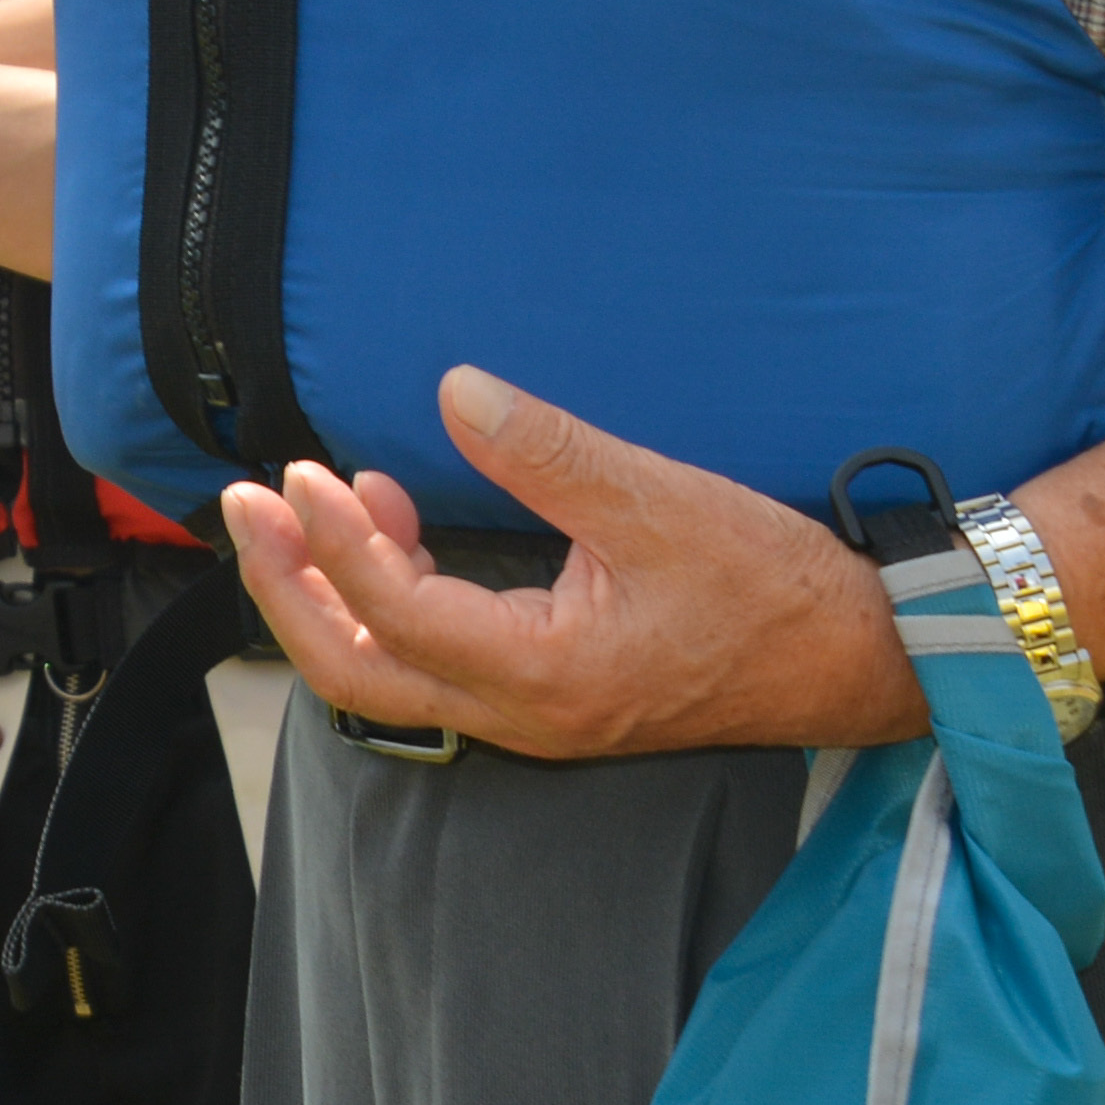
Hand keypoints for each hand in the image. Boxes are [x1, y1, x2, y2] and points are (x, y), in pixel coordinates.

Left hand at [213, 366, 924, 760]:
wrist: (860, 657)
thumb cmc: (772, 587)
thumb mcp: (660, 503)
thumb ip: (549, 451)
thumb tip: (455, 390)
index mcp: (544, 676)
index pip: (395, 617)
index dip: (334, 545)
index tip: (300, 472)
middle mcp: (524, 714)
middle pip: (357, 675)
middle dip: (287, 590)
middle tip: (244, 503)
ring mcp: (534, 713)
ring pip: (389, 675)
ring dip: (331, 594)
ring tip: (309, 499)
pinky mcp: (550, 692)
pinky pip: (435, 661)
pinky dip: (389, 598)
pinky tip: (396, 517)